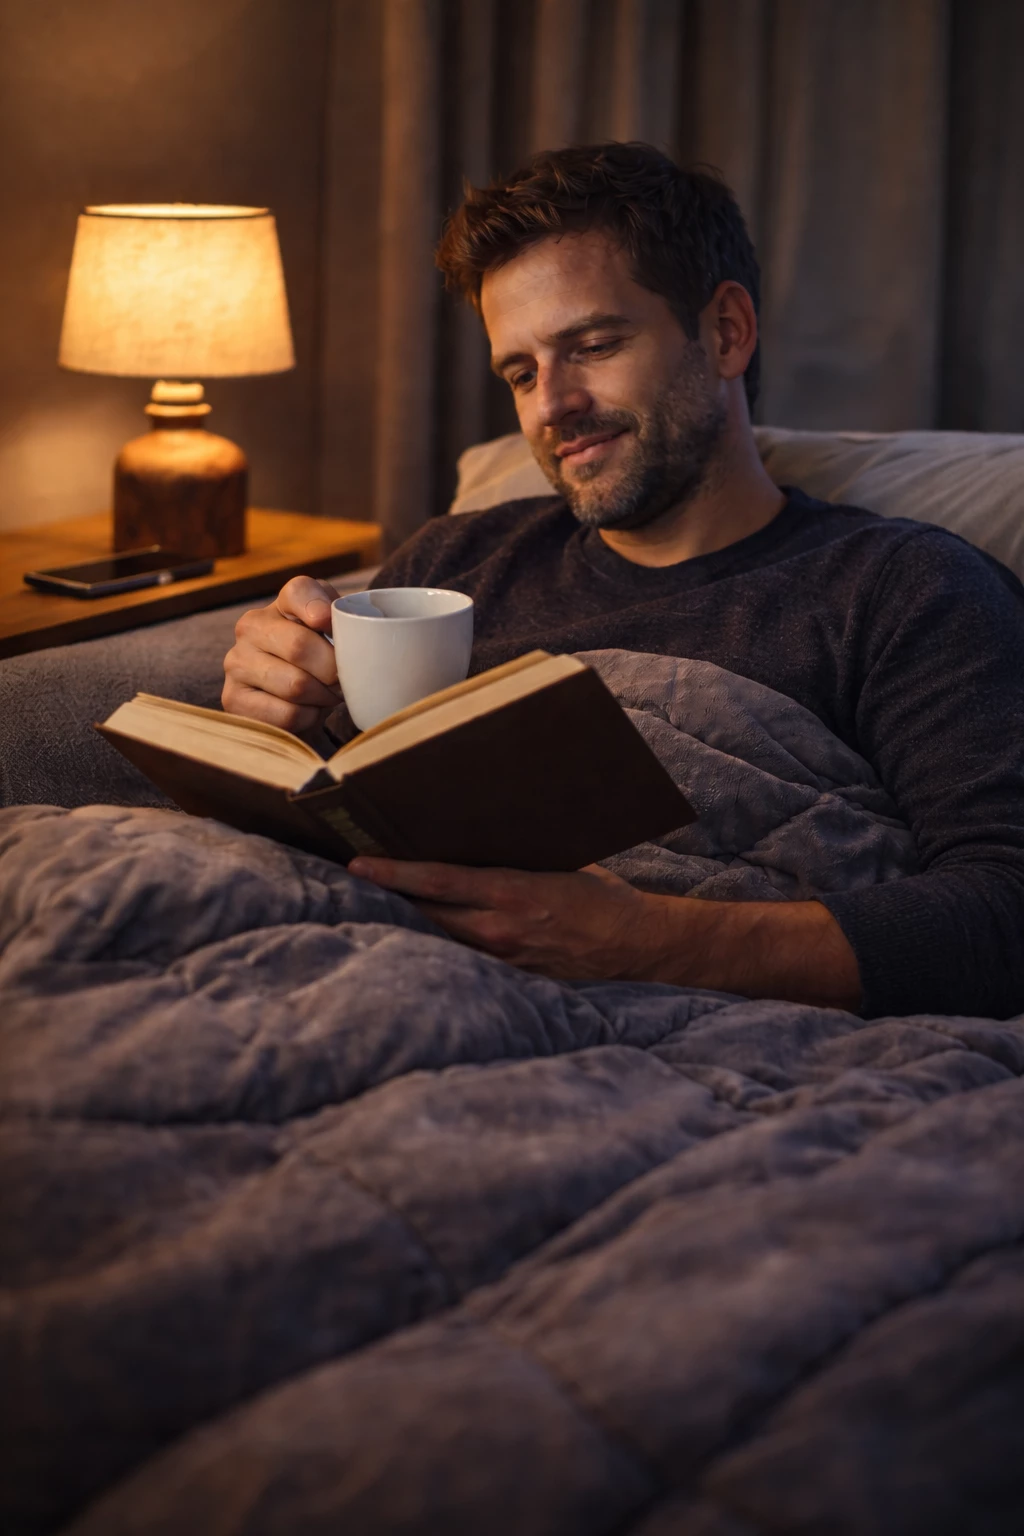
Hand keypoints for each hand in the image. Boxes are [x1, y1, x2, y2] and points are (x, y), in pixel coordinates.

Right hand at [222, 575, 342, 733]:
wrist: (297, 705)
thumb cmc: (321, 665)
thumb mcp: (336, 636)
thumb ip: (345, 622)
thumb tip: (344, 629)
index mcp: (280, 605)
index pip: (298, 591)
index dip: (319, 607)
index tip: (330, 625)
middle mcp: (251, 627)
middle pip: (299, 646)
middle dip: (332, 671)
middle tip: (343, 680)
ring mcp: (237, 662)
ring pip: (295, 685)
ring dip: (322, 697)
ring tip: (326, 696)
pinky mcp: (234, 699)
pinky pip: (286, 713)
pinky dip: (307, 717)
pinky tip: (307, 711)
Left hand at [347, 856, 862, 1008]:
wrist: (638, 945)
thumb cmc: (600, 896)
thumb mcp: (557, 862)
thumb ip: (513, 857)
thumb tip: (476, 837)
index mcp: (511, 893)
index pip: (438, 882)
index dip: (394, 874)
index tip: (357, 864)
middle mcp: (499, 929)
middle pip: (425, 914)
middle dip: (386, 898)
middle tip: (348, 879)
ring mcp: (503, 959)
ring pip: (438, 939)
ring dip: (407, 922)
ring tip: (370, 906)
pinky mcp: (511, 978)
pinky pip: (464, 960)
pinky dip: (440, 945)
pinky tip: (418, 937)